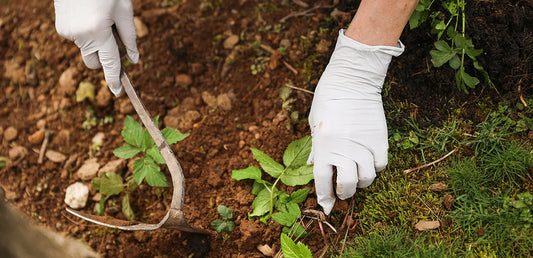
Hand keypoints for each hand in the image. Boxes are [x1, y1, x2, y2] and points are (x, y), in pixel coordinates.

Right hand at [54, 0, 138, 95]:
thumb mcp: (124, 10)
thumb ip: (129, 37)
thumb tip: (134, 60)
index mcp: (97, 31)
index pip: (109, 63)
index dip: (114, 78)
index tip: (117, 92)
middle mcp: (79, 35)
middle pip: (95, 62)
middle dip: (105, 58)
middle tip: (115, 40)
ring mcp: (67, 32)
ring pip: (87, 49)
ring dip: (96, 42)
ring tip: (101, 18)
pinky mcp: (60, 27)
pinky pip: (78, 39)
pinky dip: (87, 33)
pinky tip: (89, 16)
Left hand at [308, 29, 403, 214]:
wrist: (351, 80)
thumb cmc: (328, 100)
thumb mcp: (315, 124)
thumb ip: (316, 149)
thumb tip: (312, 168)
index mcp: (323, 145)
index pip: (322, 180)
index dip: (324, 197)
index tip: (326, 206)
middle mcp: (343, 148)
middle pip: (347, 185)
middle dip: (344, 193)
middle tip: (343, 191)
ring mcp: (362, 144)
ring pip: (367, 178)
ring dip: (361, 182)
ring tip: (357, 176)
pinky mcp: (379, 138)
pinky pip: (380, 164)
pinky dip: (375, 167)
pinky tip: (369, 162)